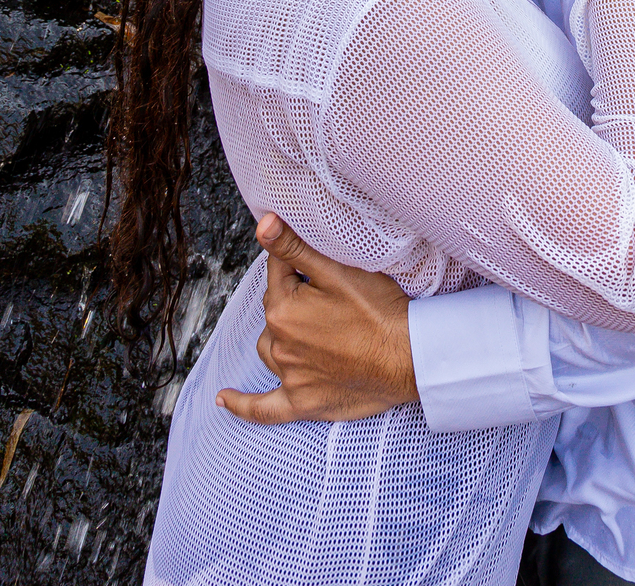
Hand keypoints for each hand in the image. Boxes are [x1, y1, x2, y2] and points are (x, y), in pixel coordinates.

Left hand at [215, 215, 417, 424]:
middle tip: (327, 295)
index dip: (298, 264)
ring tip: (310, 327)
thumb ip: (295, 249)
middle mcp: (279, 344)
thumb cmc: (378, 311)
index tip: (317, 263)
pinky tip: (225, 398)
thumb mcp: (338, 271)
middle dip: (292, 298)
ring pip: (270, 347)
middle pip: (274, 310)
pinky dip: (243, 404)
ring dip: (282, 335)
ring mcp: (289, 376)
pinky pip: (263, 408)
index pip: (278, 272)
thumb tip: (263, 224)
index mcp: (283, 309)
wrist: (408, 358)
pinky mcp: (302, 402)